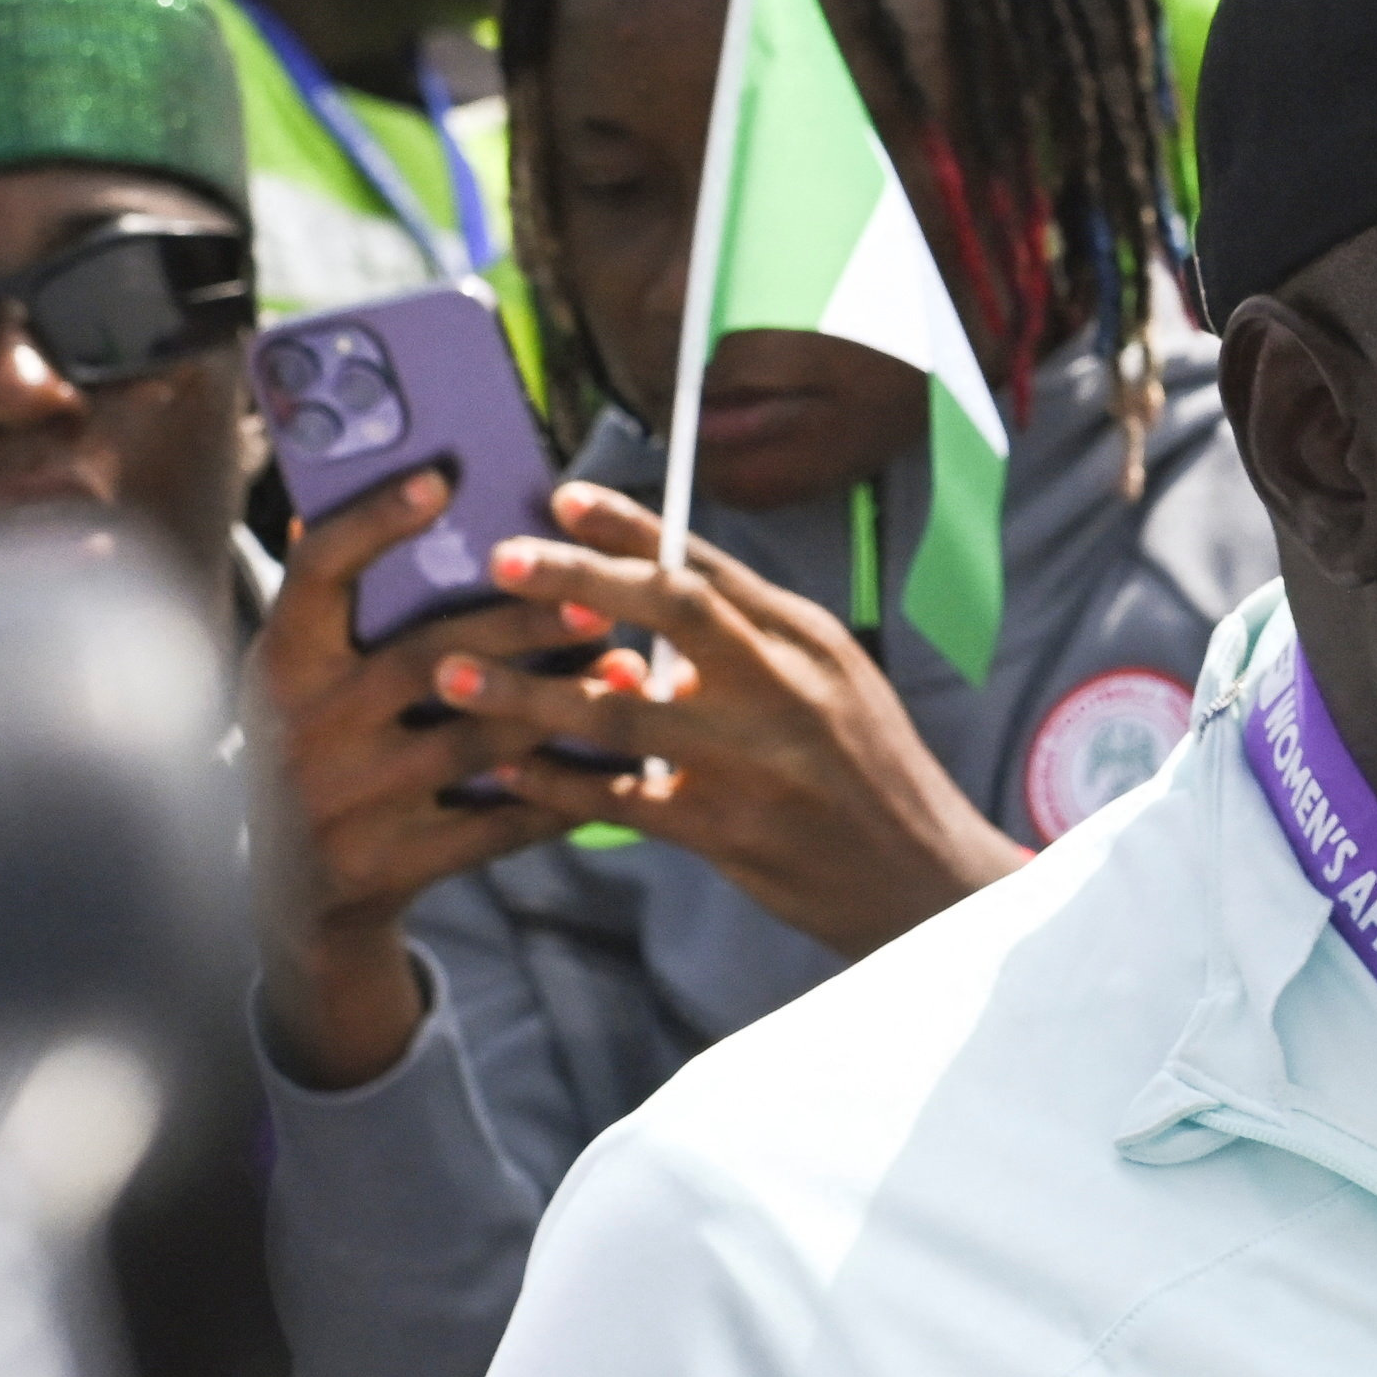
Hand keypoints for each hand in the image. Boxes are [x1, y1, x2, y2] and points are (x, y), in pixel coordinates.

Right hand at [246, 470, 580, 1078]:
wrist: (294, 896)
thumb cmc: (317, 749)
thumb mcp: (296, 677)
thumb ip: (322, 606)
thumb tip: (329, 500)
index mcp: (280, 662)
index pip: (319, 572)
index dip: (375, 520)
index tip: (443, 478)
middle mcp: (302, 729)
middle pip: (428, 657)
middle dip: (522, 626)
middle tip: (600, 597)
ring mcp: (343, 802)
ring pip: (475, 742)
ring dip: (560, 705)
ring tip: (630, 670)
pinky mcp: (389, 864)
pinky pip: (495, 823)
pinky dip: (561, 793)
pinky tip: (618, 761)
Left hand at [479, 482, 1028, 950]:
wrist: (924, 880)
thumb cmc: (869, 773)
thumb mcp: (830, 684)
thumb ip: (746, 647)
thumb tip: (639, 616)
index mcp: (803, 639)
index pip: (707, 564)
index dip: (631, 527)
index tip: (564, 496)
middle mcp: (781, 687)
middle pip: (667, 611)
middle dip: (576, 579)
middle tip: (501, 559)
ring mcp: (753, 762)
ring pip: (620, 712)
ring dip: (528, 694)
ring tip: (453, 676)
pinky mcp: (728, 832)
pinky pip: (621, 802)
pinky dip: (555, 786)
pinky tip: (504, 771)